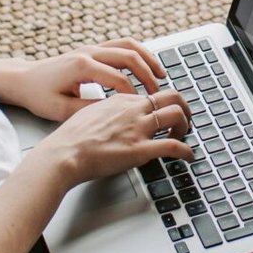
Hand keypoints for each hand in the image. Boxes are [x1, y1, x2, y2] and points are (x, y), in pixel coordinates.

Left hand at [9, 42, 166, 122]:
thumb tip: (116, 111)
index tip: (142, 108)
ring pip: (128, 46)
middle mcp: (88, 52)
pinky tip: (146, 66)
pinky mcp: (90, 49)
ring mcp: (90, 48)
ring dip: (147, 58)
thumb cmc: (39, 95)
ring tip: (161, 74)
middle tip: (158, 91)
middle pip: (128, 56)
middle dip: (147, 74)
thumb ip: (90, 109)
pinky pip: (120, 46)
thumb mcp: (62, 110)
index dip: (133, 95)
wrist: (22, 79)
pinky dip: (137, 54)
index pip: (118, 79)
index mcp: (81, 67)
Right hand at [39, 83, 194, 188]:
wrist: (64, 153)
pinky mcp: (140, 149)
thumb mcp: (89, 114)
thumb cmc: (71, 139)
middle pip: (172, 96)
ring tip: (185, 136)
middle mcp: (133, 110)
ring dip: (186, 126)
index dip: (163, 105)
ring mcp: (138, 128)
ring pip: (177, 114)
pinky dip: (187, 151)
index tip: (165, 115)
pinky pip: (173, 146)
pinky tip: (188, 156)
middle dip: (184, 108)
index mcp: (121, 101)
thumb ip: (106, 113)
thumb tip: (113, 119)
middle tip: (185, 120)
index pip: (152, 95)